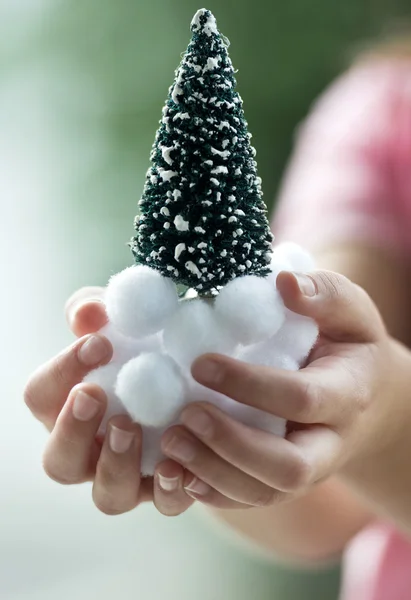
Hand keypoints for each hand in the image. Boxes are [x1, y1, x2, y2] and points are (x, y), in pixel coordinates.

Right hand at [24, 287, 192, 516]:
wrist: (205, 371)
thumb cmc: (152, 343)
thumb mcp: (127, 317)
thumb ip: (100, 310)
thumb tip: (88, 313)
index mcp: (72, 406)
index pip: (42, 396)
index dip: (62, 372)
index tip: (99, 344)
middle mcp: (92, 447)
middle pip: (59, 461)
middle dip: (71, 431)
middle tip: (95, 395)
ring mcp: (130, 473)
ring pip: (107, 494)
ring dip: (115, 464)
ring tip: (131, 427)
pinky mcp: (168, 486)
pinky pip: (163, 503)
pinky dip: (169, 489)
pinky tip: (180, 464)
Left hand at [161, 270, 396, 508]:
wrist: (365, 395)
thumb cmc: (349, 346)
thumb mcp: (350, 312)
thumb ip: (325, 294)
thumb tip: (283, 283)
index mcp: (346, 395)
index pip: (301, 398)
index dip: (250, 385)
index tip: (200, 363)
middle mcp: (328, 443)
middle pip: (288, 467)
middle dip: (232, 444)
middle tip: (185, 415)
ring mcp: (307, 469)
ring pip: (264, 492)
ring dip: (213, 472)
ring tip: (171, 440)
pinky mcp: (282, 480)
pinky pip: (250, 499)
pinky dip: (213, 492)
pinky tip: (178, 470)